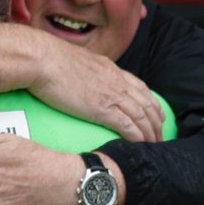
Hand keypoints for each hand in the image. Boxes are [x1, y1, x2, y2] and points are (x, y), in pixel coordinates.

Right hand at [0, 24, 163, 141]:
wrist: (42, 59)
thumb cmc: (48, 59)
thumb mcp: (76, 62)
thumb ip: (86, 72)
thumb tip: (82, 79)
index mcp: (110, 69)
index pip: (139, 86)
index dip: (151, 102)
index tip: (157, 113)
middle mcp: (116, 81)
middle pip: (146, 103)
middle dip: (156, 121)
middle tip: (161, 135)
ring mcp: (111, 94)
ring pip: (141, 116)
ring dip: (151, 132)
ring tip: (155, 145)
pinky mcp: (102, 109)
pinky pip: (128, 125)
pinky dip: (138, 136)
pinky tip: (142, 145)